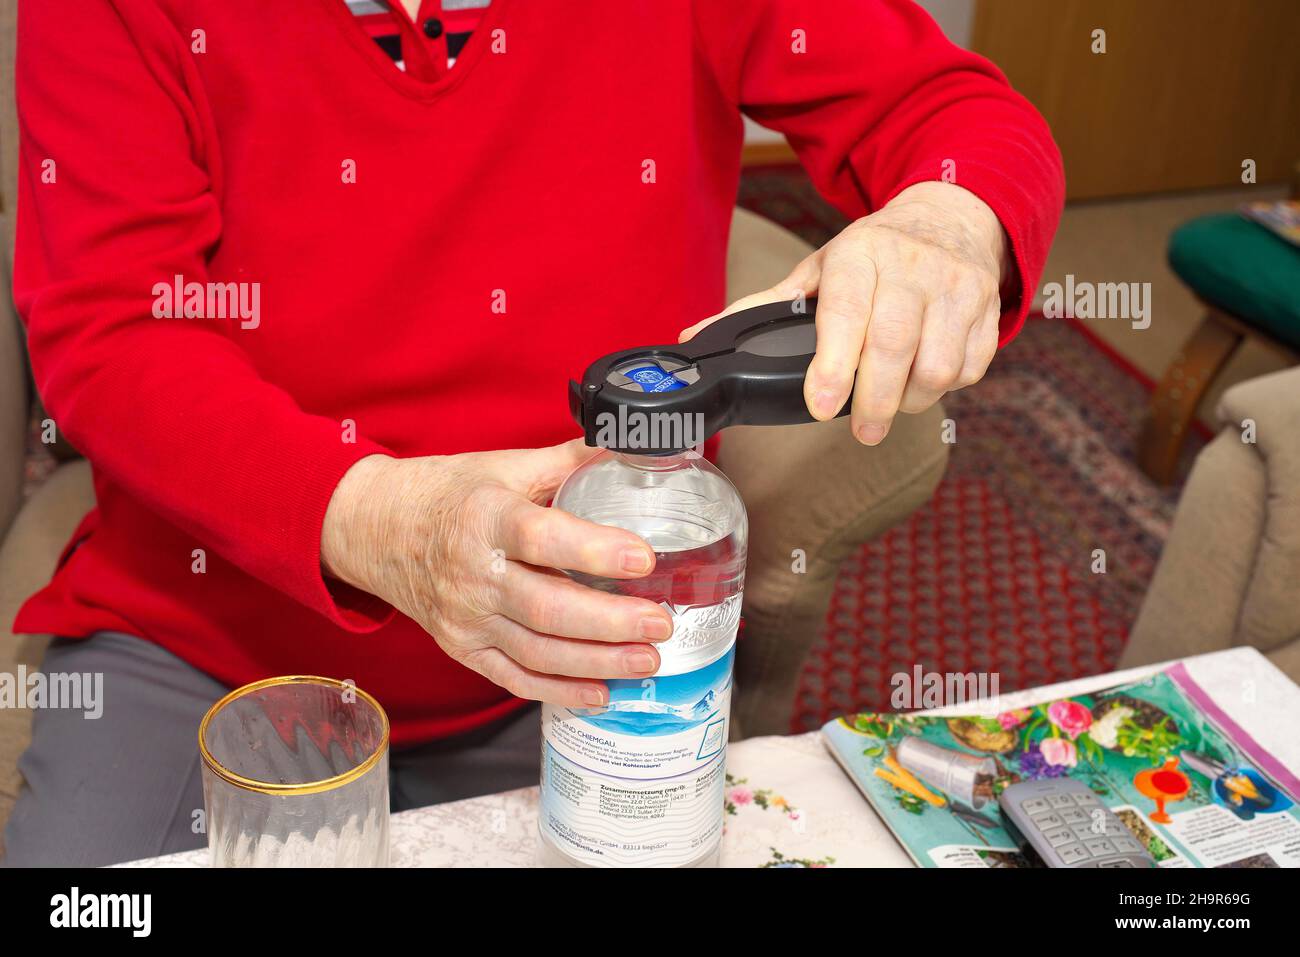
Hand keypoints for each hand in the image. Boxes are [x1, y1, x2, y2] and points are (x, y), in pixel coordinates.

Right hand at [320, 441, 674, 707]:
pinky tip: (602, 692)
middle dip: (610, 622)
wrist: (378, 530)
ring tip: (647, 659)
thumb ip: (569, 462)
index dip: (595, 551)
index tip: (643, 558)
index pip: (542, 538)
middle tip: (660, 622)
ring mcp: (465, 618)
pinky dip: (560, 691)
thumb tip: (633, 445)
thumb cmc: (450, 494)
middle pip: (547, 608)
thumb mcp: (506, 466)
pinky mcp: (463, 648)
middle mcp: (472, 573)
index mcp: (486, 518)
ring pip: (537, 652)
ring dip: (597, 662)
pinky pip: (514, 679)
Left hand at [682, 181, 1010, 444]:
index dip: (833, 366)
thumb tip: (694, 337)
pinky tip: (926, 381)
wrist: (950, 217)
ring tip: (892, 405)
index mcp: (859, 254)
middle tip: (861, 430)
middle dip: (874, 401)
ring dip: (913, 400)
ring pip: (939, 366)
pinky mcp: (987, 307)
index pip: (846, 314)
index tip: (818, 406)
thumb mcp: (819, 269)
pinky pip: (972, 367)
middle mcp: (912, 266)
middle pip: (895, 348)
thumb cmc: (873, 254)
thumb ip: (763, 306)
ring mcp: (957, 286)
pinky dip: (947, 387)